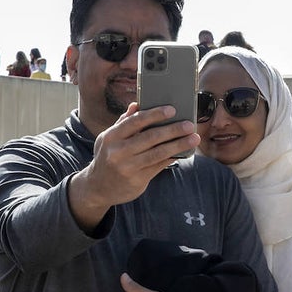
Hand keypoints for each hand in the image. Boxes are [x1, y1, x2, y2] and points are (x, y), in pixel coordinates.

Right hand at [69, 104, 199, 230]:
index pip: (136, 121)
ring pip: (158, 153)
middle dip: (173, 130)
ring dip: (178, 145)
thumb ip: (123, 122)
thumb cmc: (107, 157)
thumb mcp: (108, 138)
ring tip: (193, 138)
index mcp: (111, 137)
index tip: (172, 110)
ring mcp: (128, 167)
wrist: (98, 187)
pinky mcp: (137, 180)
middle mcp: (118, 152)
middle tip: (189, 125)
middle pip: (150, 137)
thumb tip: (137, 104)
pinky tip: (183, 152)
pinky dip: (172, 157)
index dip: (155, 114)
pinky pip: (159, 166)